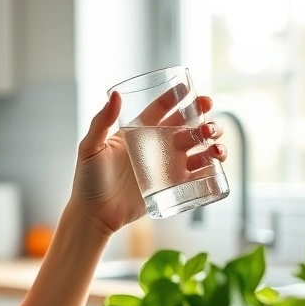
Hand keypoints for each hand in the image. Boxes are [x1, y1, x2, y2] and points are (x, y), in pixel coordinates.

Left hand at [70, 85, 226, 235]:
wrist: (94, 216)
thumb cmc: (87, 181)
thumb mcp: (90, 148)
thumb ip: (101, 122)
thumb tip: (116, 95)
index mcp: (138, 132)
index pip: (161, 109)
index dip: (177, 98)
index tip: (191, 89)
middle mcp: (155, 146)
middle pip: (186, 126)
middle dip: (203, 119)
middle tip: (208, 119)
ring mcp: (166, 166)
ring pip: (198, 147)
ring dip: (212, 141)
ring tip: (215, 144)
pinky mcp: (173, 186)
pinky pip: (199, 174)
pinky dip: (212, 167)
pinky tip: (216, 163)